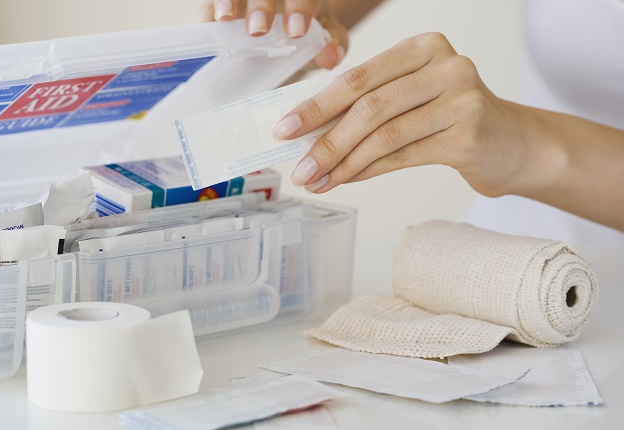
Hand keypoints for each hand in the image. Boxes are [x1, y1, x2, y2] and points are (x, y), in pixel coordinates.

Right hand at [200, 0, 347, 68]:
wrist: (285, 29)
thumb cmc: (309, 29)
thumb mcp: (324, 35)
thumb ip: (334, 42)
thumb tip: (331, 56)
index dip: (299, 8)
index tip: (295, 31)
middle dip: (260, 6)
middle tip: (258, 30)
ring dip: (228, 0)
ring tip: (225, 17)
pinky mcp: (219, 1)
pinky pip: (210, 3)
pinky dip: (209, 9)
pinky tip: (209, 23)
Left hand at [275, 32, 546, 198]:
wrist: (512, 144)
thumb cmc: (450, 119)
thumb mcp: (410, 98)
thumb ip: (368, 105)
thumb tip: (308, 133)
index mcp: (422, 47)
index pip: (359, 77)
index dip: (317, 105)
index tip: (285, 129)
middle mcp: (445, 66)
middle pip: (369, 106)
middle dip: (325, 140)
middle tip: (298, 167)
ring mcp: (461, 99)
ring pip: (384, 134)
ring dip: (343, 164)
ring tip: (316, 181)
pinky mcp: (468, 135)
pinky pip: (404, 156)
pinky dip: (368, 171)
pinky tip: (346, 180)